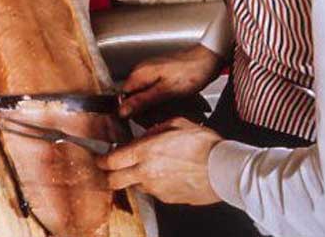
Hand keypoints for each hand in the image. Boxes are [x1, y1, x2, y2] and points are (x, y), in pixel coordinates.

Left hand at [97, 118, 222, 204]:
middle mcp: (147, 173)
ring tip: (147, 168)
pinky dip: (153, 185)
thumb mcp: (176, 124)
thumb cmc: (205, 145)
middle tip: (111, 168)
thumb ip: (155, 129)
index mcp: (145, 152)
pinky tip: (166, 175)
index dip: (100, 160)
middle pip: (113, 181)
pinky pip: (153, 192)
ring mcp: (157, 189)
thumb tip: (146, 135)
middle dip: (108, 175)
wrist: (226, 169)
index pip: (110, 161)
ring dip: (133, 178)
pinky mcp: (169, 199)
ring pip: (134, 187)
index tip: (99, 157)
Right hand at [119, 43, 223, 117]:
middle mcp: (142, 71)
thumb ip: (142, 101)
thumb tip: (122, 111)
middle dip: (147, 111)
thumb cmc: (192, 72)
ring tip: (171, 113)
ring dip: (156, 107)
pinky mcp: (161, 74)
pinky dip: (163, 101)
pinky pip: (155, 91)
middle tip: (162, 119)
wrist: (209, 59)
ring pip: (145, 95)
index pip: (123, 98)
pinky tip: (174, 105)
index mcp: (139, 74)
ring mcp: (151, 71)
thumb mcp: (166, 91)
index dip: (134, 113)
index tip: (147, 121)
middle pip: (134, 97)